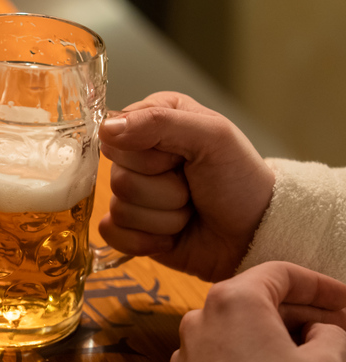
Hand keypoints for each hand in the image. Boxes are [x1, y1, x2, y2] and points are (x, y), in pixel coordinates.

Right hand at [98, 91, 274, 281]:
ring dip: (164, 218)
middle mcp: (137, 154)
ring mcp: (130, 194)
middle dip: (163, 191)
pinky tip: (172, 236)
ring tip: (189, 211)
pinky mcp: (128, 227)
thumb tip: (106, 129)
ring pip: (120, 210)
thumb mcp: (213, 137)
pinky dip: (146, 241)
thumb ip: (159, 123)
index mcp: (152, 120)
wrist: (255, 234)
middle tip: (192, 188)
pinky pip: (113, 235)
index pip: (117, 138)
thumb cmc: (240, 180)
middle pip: (118, 178)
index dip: (150, 157)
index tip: (182, 159)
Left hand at [172, 261, 345, 361]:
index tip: (344, 299)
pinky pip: (222, 353)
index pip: (278, 275)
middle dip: (299, 311)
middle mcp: (201, 317)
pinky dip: (250, 353)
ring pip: (237, 328)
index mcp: (232, 300)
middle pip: (256, 300)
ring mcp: (188, 348)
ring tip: (314, 348)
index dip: (318, 285)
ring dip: (275, 332)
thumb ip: (328, 334)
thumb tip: (321, 331)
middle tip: (337, 324)